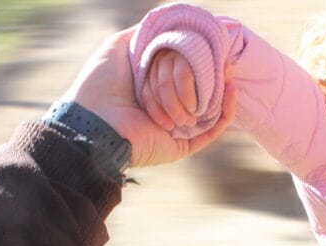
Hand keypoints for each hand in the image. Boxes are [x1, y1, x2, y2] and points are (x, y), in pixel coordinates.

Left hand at [61, 27, 236, 166]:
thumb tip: (167, 21)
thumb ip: (144, 35)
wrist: (95, 121)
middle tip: (225, 59)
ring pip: (208, 109)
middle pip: (199, 90)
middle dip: (214, 74)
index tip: (213, 45)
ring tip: (228, 72)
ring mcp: (174, 129)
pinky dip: (226, 113)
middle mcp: (164, 108)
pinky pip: (212, 130)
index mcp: (151, 88)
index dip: (200, 59)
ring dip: (221, 90)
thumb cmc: (101, 84)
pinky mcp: (181, 146)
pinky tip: (231, 91)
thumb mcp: (119, 47)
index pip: (184, 72)